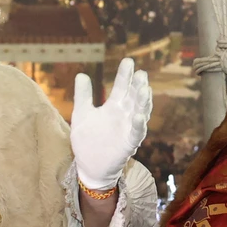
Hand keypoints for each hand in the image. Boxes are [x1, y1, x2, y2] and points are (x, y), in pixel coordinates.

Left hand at [71, 57, 152, 190]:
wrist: (89, 166)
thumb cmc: (87, 140)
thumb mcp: (81, 114)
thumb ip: (83, 96)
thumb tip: (81, 74)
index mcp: (113, 107)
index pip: (121, 87)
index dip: (125, 75)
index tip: (129, 61)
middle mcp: (124, 116)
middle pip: (134, 97)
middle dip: (138, 86)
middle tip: (141, 73)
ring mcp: (128, 129)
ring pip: (139, 113)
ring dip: (143, 102)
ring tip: (145, 89)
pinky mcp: (128, 144)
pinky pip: (136, 134)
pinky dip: (138, 125)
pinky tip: (138, 116)